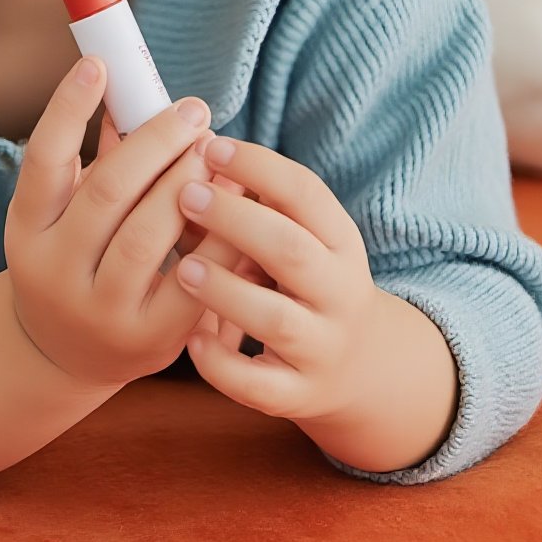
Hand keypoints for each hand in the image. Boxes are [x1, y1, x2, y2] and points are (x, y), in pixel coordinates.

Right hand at [3, 59, 248, 387]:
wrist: (67, 355)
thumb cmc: (77, 258)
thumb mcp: (67, 213)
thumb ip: (99, 157)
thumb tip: (136, 89)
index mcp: (27, 230)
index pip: (43, 159)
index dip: (68, 108)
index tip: (100, 64)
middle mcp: (53, 271)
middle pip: (107, 193)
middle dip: (155, 143)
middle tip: (194, 110)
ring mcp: (98, 310)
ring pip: (146, 236)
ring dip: (186, 183)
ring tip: (215, 150)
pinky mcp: (148, 339)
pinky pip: (192, 280)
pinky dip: (217, 237)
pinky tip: (235, 203)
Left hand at [171, 137, 382, 421]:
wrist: (358, 366)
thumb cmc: (304, 284)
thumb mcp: (296, 239)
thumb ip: (250, 207)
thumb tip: (184, 157)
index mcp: (341, 242)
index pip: (307, 194)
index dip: (260, 167)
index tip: (212, 146)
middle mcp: (340, 294)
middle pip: (292, 251)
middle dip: (237, 220)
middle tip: (186, 195)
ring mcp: (322, 348)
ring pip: (276, 320)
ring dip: (226, 291)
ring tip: (183, 267)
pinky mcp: (300, 394)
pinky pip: (259, 386)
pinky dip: (222, 365)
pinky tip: (191, 339)